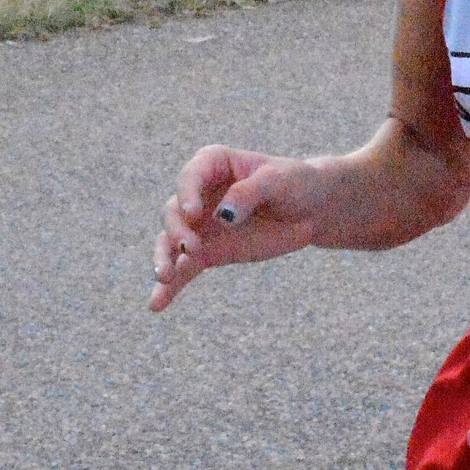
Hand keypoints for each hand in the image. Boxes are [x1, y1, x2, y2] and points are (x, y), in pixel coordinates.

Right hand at [149, 144, 325, 313]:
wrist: (313, 209)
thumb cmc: (296, 184)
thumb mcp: (279, 180)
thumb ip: (249, 193)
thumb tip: (222, 216)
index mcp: (213, 164)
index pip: (190, 177)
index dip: (187, 195)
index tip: (194, 214)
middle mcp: (198, 194)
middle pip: (174, 211)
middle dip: (177, 230)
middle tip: (191, 248)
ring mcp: (200, 225)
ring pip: (170, 241)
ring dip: (164, 259)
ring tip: (165, 278)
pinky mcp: (208, 252)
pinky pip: (184, 269)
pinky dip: (170, 287)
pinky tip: (157, 305)